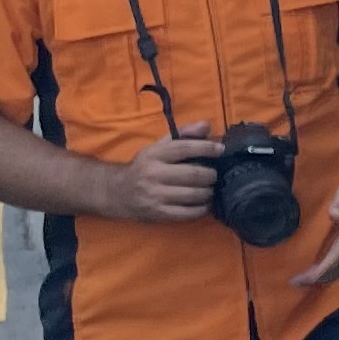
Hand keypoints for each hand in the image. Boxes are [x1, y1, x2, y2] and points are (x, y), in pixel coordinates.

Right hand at [102, 132, 220, 221]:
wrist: (118, 192)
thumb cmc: (145, 166)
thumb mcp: (159, 147)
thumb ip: (183, 134)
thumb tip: (207, 126)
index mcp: (154, 154)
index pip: (184, 148)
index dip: (206, 148)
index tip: (221, 149)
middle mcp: (153, 174)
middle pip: (193, 174)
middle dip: (210, 174)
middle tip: (214, 175)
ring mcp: (155, 195)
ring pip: (193, 194)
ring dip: (208, 192)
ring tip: (210, 189)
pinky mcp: (158, 213)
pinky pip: (187, 213)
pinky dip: (202, 209)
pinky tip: (204, 204)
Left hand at [288, 186, 338, 287]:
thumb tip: (334, 214)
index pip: (332, 262)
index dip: (314, 275)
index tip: (296, 280)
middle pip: (335, 271)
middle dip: (316, 278)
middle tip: (296, 281)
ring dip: (324, 275)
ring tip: (306, 277)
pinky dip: (332, 269)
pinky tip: (323, 267)